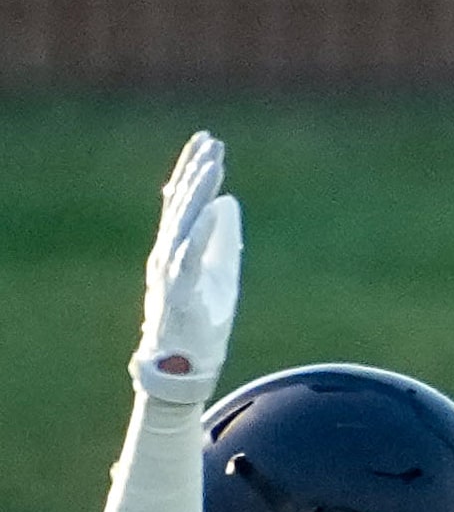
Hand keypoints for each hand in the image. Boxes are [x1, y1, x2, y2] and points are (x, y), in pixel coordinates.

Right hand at [133, 131, 242, 406]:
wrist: (183, 369)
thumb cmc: (200, 322)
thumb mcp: (220, 274)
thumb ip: (222, 240)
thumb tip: (229, 203)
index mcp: (176, 248)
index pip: (183, 200)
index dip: (194, 170)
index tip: (208, 142)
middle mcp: (167, 254)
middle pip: (181, 205)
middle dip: (196, 172)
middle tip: (211, 142)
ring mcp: (170, 273)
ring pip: (183, 224)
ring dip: (198, 193)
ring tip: (213, 167)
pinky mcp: (180, 294)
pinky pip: (188, 259)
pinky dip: (200, 234)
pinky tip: (212, 211)